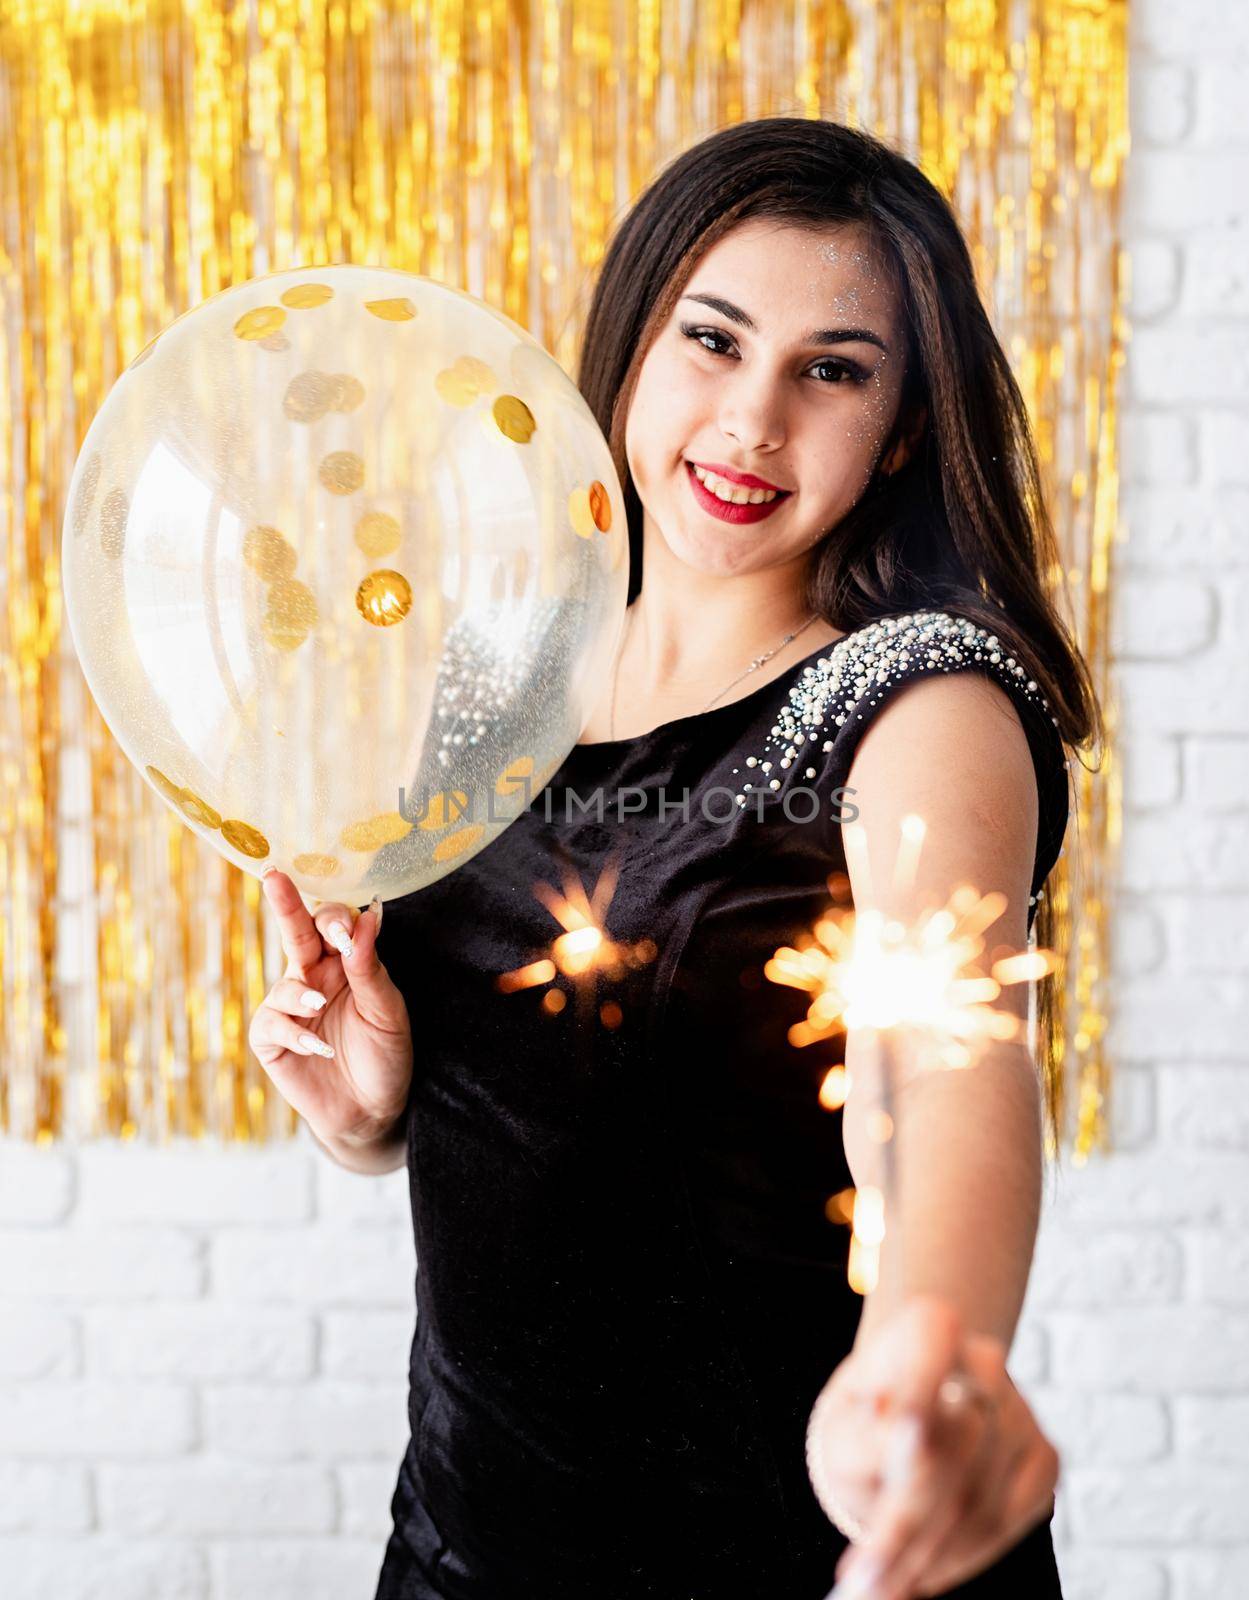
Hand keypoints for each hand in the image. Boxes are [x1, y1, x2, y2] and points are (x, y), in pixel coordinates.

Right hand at [249, 869, 413, 1145]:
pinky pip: (271, 1024)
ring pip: (283, 983)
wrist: (373, 1111)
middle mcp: (313, 977)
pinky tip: (316, 1047)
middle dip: (285, 903)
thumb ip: (371, 969)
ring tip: (318, 1007)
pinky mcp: (271, 1040)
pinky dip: (293, 1032)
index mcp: (345, 963)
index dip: (337, 921)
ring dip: (299, 993)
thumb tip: (368, 917)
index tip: (348, 931)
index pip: (334, 925)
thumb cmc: (385, 1056)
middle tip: (274, 876)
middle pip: (296, 933)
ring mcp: (290, 1008)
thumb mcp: (388, 1012)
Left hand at [805, 1295, 1059, 1599]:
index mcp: (927, 1328)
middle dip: (907, 1526)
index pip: (932, 1350)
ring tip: (884, 1585)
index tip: (888, 1465)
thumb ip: (870, 1437)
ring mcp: (1022, 1409)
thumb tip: (910, 1435)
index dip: (916, 1406)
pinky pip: (1011, 1521)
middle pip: (954, 1451)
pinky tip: (927, 1569)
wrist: (902, 1430)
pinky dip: (965, 1558)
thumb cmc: (866, 1428)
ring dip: (931, 1556)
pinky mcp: (1045, 1457)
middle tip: (864, 1583)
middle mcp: (984, 1360)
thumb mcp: (845, 1432)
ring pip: (982, 1499)